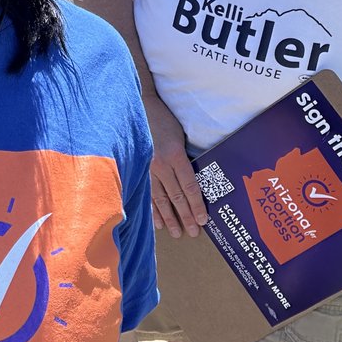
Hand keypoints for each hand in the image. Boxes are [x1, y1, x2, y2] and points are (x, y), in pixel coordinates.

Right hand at [145, 97, 208, 237]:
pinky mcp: (138, 170)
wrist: (139, 109)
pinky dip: (153, 210)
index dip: (197, 206)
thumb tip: (195, 182)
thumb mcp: (180, 137)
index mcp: (175, 155)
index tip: (203, 220)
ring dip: (170, 218)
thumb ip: (185, 159)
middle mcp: (161, 165)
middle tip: (193, 232)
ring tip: (176, 232)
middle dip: (186, 217)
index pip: (189, 187)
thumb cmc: (164, 121)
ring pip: (160, 199)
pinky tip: (158, 222)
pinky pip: (147, 194)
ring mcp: (147, 169)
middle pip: (176, 197)